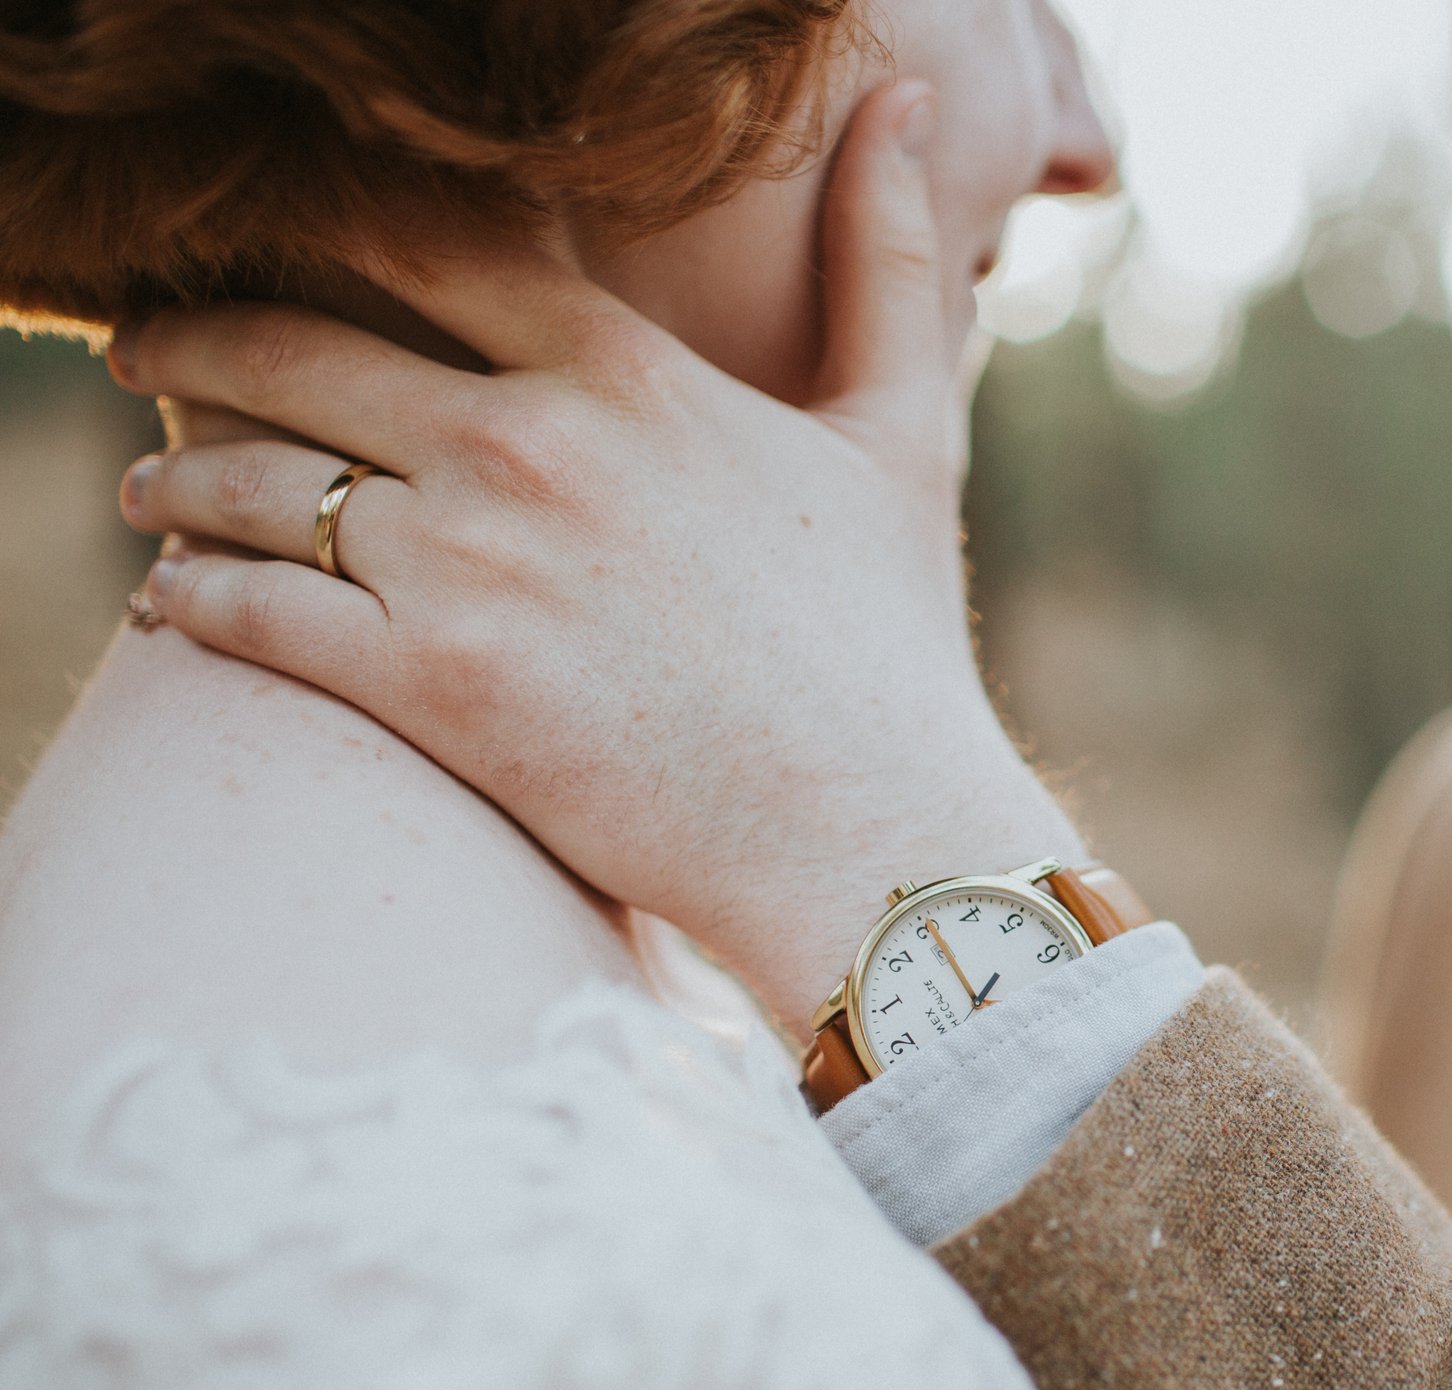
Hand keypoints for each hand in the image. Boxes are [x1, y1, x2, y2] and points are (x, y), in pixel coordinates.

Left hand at [110, 83, 1084, 1035]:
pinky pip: (252, 615)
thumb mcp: (905, 430)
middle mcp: (528, 445)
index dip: (321, 227)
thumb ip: (887, 260)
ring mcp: (470, 566)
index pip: (423, 243)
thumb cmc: (891, 643)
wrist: (872, 829)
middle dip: (192, 340)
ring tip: (150, 491)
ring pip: (251, 481)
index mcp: (626, 372)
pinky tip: (174, 601)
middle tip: (146, 349)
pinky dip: (190, 599)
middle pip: (295, 349)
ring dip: (174, 478)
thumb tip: (905, 98)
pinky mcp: (431, 688)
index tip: (273, 241)